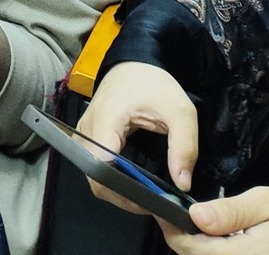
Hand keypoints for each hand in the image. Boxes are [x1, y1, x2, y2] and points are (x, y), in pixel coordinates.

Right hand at [77, 62, 199, 210]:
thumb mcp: (180, 111)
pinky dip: (112, 179)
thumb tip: (182, 184)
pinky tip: (133, 183)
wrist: (134, 64)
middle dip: (122, 195)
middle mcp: (88, 127)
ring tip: (144, 195)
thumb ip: (184, 147)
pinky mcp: (88, 136)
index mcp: (107, 119)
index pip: (101, 165)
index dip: (123, 189)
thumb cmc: (154, 84)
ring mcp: (84, 132)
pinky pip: (95, 165)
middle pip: (95, 175)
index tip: (148, 199)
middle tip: (151, 203)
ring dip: (116, 190)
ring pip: (92, 174)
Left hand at [163, 188, 268, 254]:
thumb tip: (195, 216)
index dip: (172, 229)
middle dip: (181, 237)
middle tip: (174, 211)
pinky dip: (212, 251)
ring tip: (192, 221)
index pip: (193, 250)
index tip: (163, 207)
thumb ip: (231, 211)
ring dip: (195, 246)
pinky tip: (214, 236)